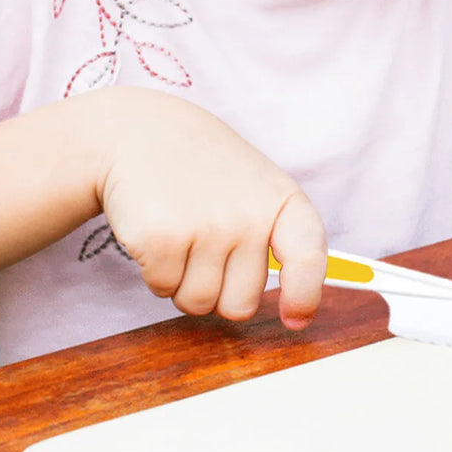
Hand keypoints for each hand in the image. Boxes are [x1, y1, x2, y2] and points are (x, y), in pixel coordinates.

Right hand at [95, 86, 326, 328]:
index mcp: (282, 200)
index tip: (295, 318)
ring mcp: (207, 227)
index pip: (308, 257)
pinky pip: (162, 290)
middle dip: (219, 289)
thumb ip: (276, 240)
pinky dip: (155, 271)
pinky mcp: (161, 239)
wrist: (142, 133)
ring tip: (181, 231)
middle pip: (242, 304)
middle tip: (205, 242)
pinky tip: (158, 229)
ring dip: (183, 282)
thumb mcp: (256, 188)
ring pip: (198, 304)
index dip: (304, 295)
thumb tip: (299, 317)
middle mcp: (249, 215)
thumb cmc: (206, 170)